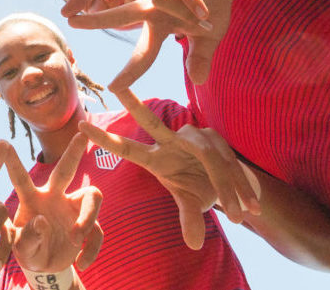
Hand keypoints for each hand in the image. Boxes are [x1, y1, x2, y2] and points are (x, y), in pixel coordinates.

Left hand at [3, 133, 102, 273]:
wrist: (46, 267)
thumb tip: (41, 221)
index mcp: (32, 199)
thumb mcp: (23, 249)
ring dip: (86, 218)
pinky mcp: (89, 225)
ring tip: (74, 239)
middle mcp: (55, 197)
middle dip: (73, 152)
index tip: (3, 143)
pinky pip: (98, 230)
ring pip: (92, 196)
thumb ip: (28, 238)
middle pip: (66, 170)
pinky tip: (82, 262)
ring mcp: (73, 209)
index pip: (21, 179)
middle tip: (81, 134)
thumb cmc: (29, 250)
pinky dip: (92, 248)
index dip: (12, 163)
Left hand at [69, 0, 242, 86]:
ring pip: (160, 3)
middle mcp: (155, 6)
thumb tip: (198, 81)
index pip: (143, 54)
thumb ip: (199, 58)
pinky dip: (192, 2)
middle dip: (97, 19)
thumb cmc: (212, 7)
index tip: (113, 88)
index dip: (130, 72)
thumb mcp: (207, 39)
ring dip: (185, 16)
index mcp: (158, 25)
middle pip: (121, 15)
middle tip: (71, 22)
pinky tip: (203, 13)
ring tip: (204, 20)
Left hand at [78, 86, 260, 249]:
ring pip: (207, 158)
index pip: (129, 148)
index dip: (106, 139)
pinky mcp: (216, 138)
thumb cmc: (203, 188)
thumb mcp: (193, 203)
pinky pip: (226, 164)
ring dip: (225, 189)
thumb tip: (193, 244)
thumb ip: (189, 217)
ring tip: (238, 217)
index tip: (81, 125)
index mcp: (158, 158)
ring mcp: (194, 136)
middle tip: (114, 86)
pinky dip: (239, 188)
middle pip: (150, 122)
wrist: (233, 180)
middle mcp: (173, 142)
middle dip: (132, 104)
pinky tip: (248, 206)